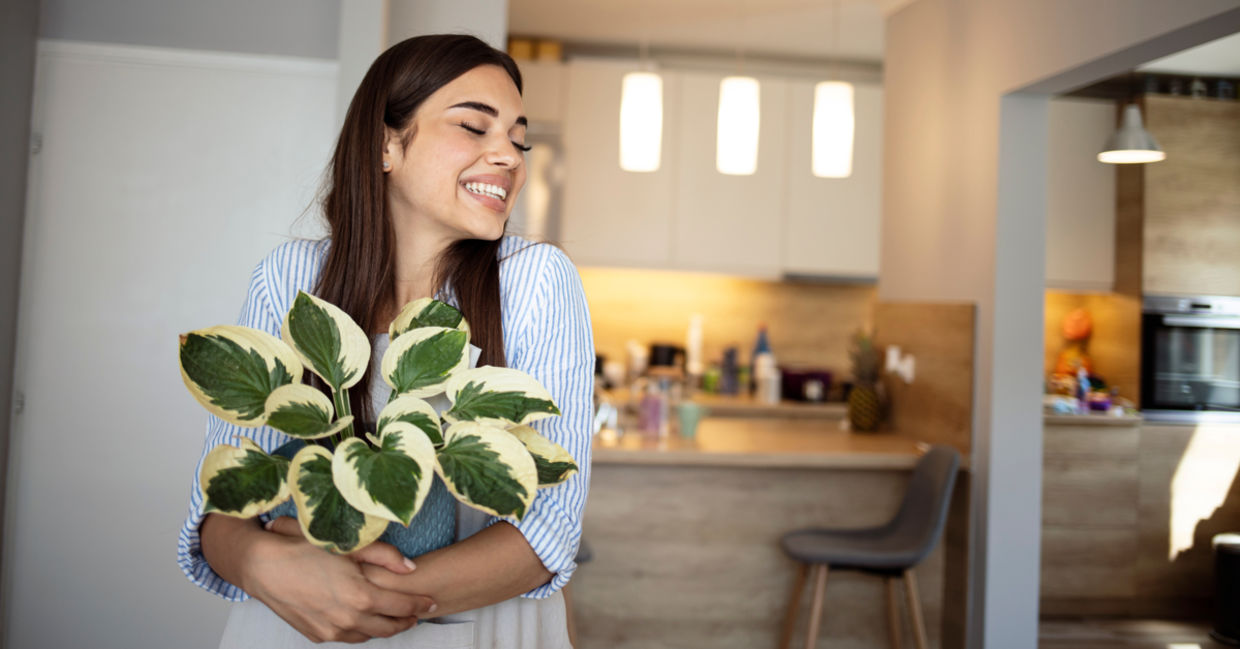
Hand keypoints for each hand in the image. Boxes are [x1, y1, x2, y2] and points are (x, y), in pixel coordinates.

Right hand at [239, 516, 435, 642]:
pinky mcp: (317, 635)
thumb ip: (385, 556)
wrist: (263, 567)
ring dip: (385, 628)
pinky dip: (361, 630)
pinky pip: (348, 637)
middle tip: (418, 613)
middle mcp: (349, 619)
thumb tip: (411, 567)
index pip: (403, 606)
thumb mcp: (349, 545)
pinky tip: (365, 620)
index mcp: (361, 596)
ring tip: (395, 618)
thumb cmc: (304, 550)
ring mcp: (332, 631)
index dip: (420, 604)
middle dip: (407, 621)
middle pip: (389, 627)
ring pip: (369, 635)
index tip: (431, 601)